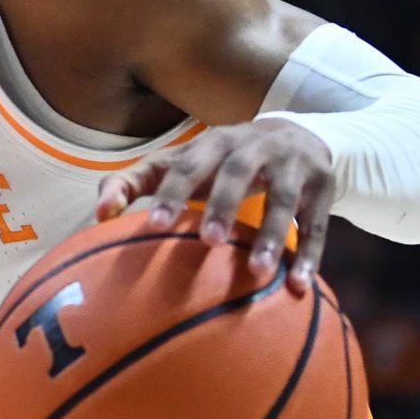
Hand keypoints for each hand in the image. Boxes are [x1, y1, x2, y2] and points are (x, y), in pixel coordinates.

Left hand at [92, 117, 334, 293]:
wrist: (294, 134)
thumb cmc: (219, 161)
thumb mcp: (181, 162)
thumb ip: (135, 183)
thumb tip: (97, 216)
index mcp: (212, 142)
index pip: (186, 164)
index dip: (170, 192)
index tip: (153, 225)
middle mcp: (252, 146)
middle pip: (236, 173)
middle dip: (221, 204)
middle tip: (207, 242)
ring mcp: (291, 164)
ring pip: (283, 199)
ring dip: (273, 234)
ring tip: (258, 272)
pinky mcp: (322, 184)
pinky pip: (318, 223)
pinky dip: (310, 254)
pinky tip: (299, 284)